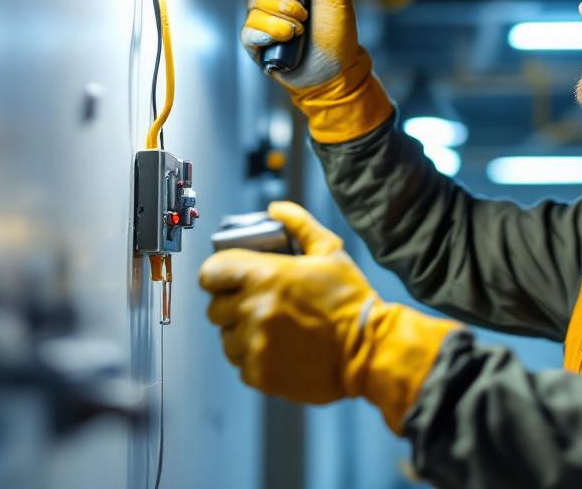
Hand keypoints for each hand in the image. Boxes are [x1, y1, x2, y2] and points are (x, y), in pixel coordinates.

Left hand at [199, 200, 373, 403]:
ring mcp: (255, 344)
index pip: (211, 273)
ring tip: (273, 330)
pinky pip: (241, 363)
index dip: (218, 275)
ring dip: (243, 334)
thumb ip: (299, 225)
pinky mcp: (260, 373)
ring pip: (227, 338)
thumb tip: (276, 209)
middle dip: (233, 305)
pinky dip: (255, 358)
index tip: (229, 280)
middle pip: (215, 308)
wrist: (371, 350)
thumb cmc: (351, 300)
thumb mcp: (330, 252)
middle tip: (259, 305)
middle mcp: (254, 309)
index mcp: (265, 275)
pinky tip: (281, 349)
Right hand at [241, 0, 359, 91]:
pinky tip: (286, 39)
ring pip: (254, 2)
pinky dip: (271, 32)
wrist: (334, 71)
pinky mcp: (255, 40)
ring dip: (283, 16)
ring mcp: (263, 16)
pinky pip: (250, 28)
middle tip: (302, 3)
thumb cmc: (337, 32)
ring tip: (301, 28)